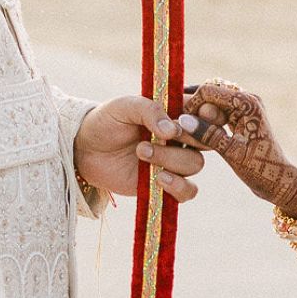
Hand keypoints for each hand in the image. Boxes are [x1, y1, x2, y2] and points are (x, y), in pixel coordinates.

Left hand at [74, 96, 204, 204]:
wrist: (85, 150)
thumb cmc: (107, 121)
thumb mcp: (124, 106)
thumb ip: (149, 111)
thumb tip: (173, 131)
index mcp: (176, 113)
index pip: (207, 112)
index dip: (211, 114)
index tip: (197, 114)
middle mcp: (181, 138)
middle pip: (207, 140)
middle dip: (191, 137)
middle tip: (167, 133)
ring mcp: (174, 162)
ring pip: (195, 164)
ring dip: (171, 159)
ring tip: (141, 152)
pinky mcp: (165, 184)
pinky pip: (188, 191)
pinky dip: (178, 186)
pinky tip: (158, 178)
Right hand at [180, 80, 296, 214]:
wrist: (279, 180)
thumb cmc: (259, 169)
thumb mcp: (232, 153)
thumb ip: (208, 135)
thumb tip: (183, 121)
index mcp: (247, 103)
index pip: (208, 91)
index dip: (189, 105)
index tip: (177, 124)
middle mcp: (247, 99)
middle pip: (210, 93)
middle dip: (191, 107)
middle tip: (174, 125)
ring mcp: (245, 106)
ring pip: (212, 101)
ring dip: (196, 113)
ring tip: (180, 128)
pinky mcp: (242, 115)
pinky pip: (218, 110)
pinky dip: (205, 118)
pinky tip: (191, 130)